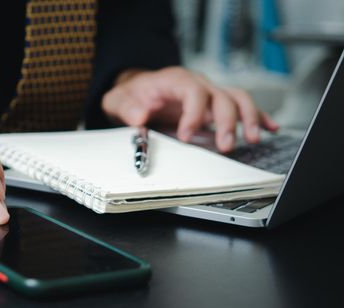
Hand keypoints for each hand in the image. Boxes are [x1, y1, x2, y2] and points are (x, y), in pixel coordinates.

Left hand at [102, 67, 279, 152]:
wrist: (137, 92)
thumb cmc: (132, 96)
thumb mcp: (119, 101)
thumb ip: (127, 107)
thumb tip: (139, 117)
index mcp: (175, 81)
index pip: (193, 92)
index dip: (194, 114)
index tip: (187, 137)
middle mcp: (197, 84)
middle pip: (222, 96)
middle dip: (228, 121)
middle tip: (226, 146)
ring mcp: (209, 94)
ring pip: (237, 99)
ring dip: (248, 119)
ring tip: (254, 139)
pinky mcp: (215, 106)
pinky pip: (241, 106)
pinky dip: (257, 116)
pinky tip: (270, 128)